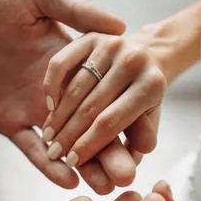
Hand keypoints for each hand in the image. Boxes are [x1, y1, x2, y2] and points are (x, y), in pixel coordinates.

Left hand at [0, 0, 126, 193]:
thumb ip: (77, 10)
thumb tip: (122, 27)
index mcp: (74, 64)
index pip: (108, 97)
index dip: (127, 120)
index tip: (146, 141)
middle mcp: (60, 92)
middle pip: (94, 127)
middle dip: (112, 151)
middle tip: (130, 174)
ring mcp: (36, 111)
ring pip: (68, 143)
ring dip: (88, 165)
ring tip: (108, 186)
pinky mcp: (11, 123)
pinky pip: (33, 150)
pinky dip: (49, 166)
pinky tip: (69, 179)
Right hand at [41, 31, 166, 183]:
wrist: (144, 61)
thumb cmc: (143, 100)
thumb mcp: (146, 123)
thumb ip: (137, 141)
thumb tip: (131, 164)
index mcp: (152, 85)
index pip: (111, 123)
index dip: (88, 146)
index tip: (71, 163)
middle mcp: (134, 60)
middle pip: (92, 107)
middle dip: (69, 135)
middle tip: (54, 153)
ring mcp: (112, 45)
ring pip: (76, 88)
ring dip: (58, 116)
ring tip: (49, 137)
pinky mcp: (92, 35)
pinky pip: (62, 62)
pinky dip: (52, 86)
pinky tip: (49, 107)